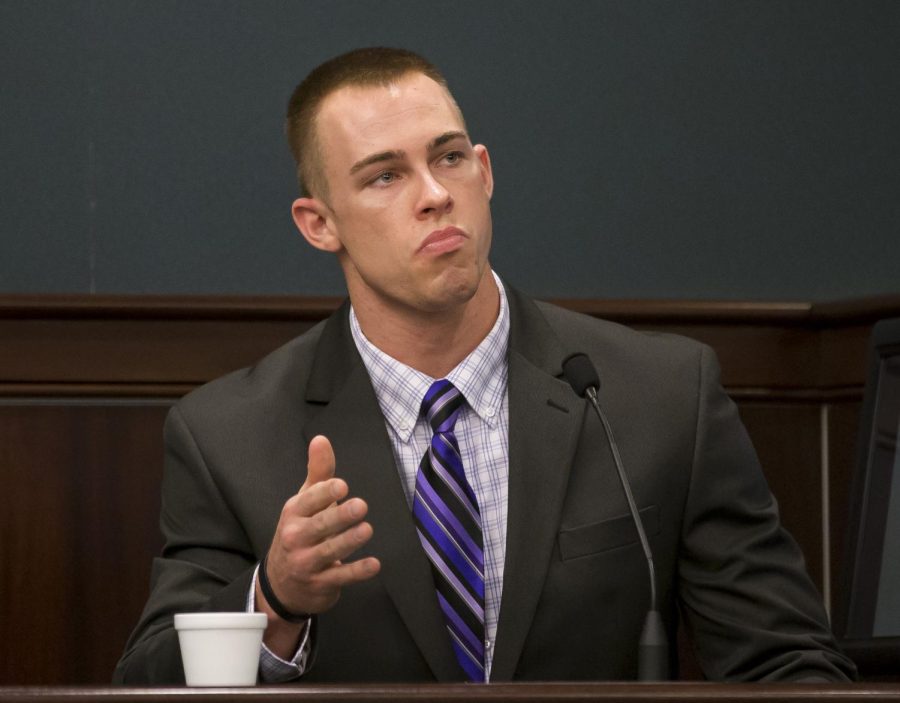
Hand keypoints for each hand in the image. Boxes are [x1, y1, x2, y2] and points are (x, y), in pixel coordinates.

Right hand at [258, 435, 380, 626]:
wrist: (282, 583)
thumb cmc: (299, 532)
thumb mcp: (305, 501)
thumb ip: (318, 472)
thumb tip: (321, 439)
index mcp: (294, 513)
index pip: (308, 501)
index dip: (324, 493)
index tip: (341, 486)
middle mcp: (296, 537)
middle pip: (319, 526)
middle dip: (339, 516)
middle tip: (360, 506)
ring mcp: (307, 563)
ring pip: (329, 551)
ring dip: (349, 541)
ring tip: (367, 529)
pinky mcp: (321, 583)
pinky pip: (340, 577)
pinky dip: (357, 572)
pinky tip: (374, 564)